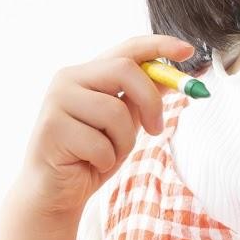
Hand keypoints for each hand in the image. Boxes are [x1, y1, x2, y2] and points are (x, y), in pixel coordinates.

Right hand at [9, 34, 193, 220]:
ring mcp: (56, 102)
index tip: (188, 51)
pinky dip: (105, 161)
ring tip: (106, 155)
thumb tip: (172, 80)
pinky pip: (100, 144)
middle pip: (125, 70)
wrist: (53, 194)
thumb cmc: (89, 157)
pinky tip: (87, 165)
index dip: (159, 46)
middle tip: (157, 130)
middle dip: (150, 101)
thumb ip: (140, 101)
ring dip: (123, 142)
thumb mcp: (123, 126)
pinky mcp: (51, 128)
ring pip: (115, 112)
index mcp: (86, 74)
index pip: (127, 49)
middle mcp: (68, 79)